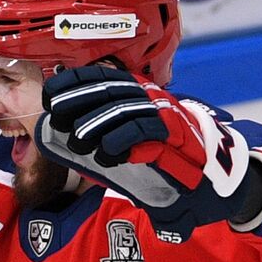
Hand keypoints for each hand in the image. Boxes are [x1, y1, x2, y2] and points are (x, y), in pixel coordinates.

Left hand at [36, 66, 256, 236]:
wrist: (211, 184)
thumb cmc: (161, 163)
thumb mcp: (126, 145)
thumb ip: (100, 135)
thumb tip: (62, 130)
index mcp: (139, 96)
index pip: (104, 78)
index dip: (76, 82)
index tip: (50, 94)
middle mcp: (153, 99)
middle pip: (111, 90)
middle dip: (79, 100)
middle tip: (57, 116)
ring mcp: (168, 117)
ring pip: (126, 109)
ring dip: (97, 124)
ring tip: (79, 142)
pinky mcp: (179, 139)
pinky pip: (147, 133)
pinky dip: (124, 142)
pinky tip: (110, 155)